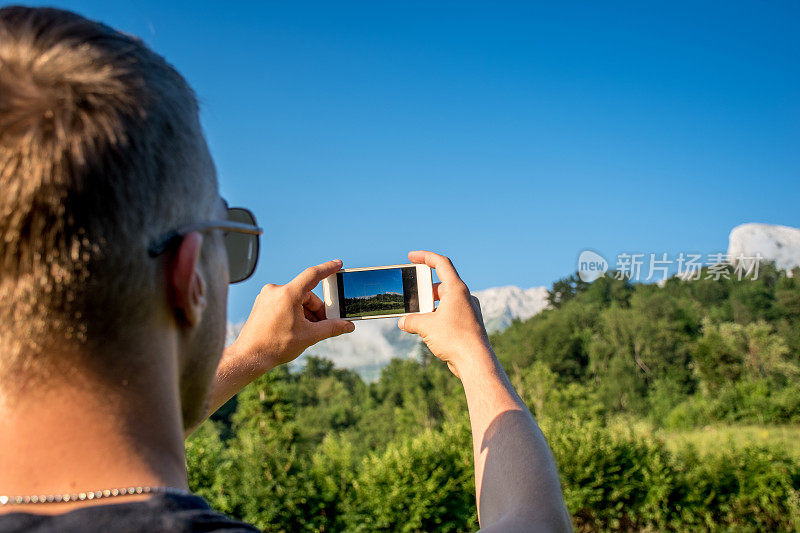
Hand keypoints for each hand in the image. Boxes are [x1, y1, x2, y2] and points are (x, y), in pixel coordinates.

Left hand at [228, 259, 354, 370]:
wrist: (249, 357)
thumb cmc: (275, 346)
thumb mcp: (309, 336)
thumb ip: (331, 328)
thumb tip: (347, 326)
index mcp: (288, 294)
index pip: (312, 275)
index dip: (328, 268)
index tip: (338, 264)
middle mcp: (275, 290)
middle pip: (306, 294)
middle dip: (317, 309)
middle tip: (324, 325)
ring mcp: (267, 296)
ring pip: (295, 299)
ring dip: (305, 312)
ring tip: (306, 331)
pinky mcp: (262, 303)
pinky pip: (284, 302)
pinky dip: (294, 312)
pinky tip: (294, 328)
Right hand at [398, 251, 489, 377]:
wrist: (475, 361)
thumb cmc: (455, 339)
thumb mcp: (426, 327)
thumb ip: (411, 321)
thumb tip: (403, 322)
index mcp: (457, 289)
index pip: (441, 264)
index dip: (425, 256)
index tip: (411, 257)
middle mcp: (465, 297)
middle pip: (441, 285)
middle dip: (423, 290)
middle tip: (410, 296)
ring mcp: (468, 310)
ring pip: (445, 301)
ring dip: (430, 306)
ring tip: (416, 316)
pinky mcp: (469, 324)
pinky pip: (450, 314)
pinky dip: (438, 317)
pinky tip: (428, 329)